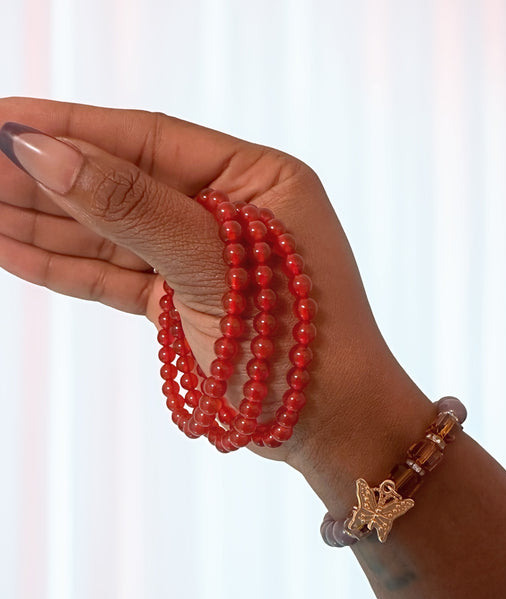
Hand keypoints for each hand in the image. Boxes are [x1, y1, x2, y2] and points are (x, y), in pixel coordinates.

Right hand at [0, 97, 430, 514]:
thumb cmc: (301, 342)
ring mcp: (201, 258)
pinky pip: (114, 276)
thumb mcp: (215, 265)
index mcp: (258, 178)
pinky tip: (10, 246)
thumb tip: (48, 155)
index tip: (5, 123)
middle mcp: (228, 210)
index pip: (149, 139)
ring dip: (42, 221)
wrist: (332, 427)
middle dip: (46, 176)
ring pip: (109, 233)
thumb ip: (133, 209)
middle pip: (121, 183)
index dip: (73, 128)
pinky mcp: (181, 302)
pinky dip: (64, 266)